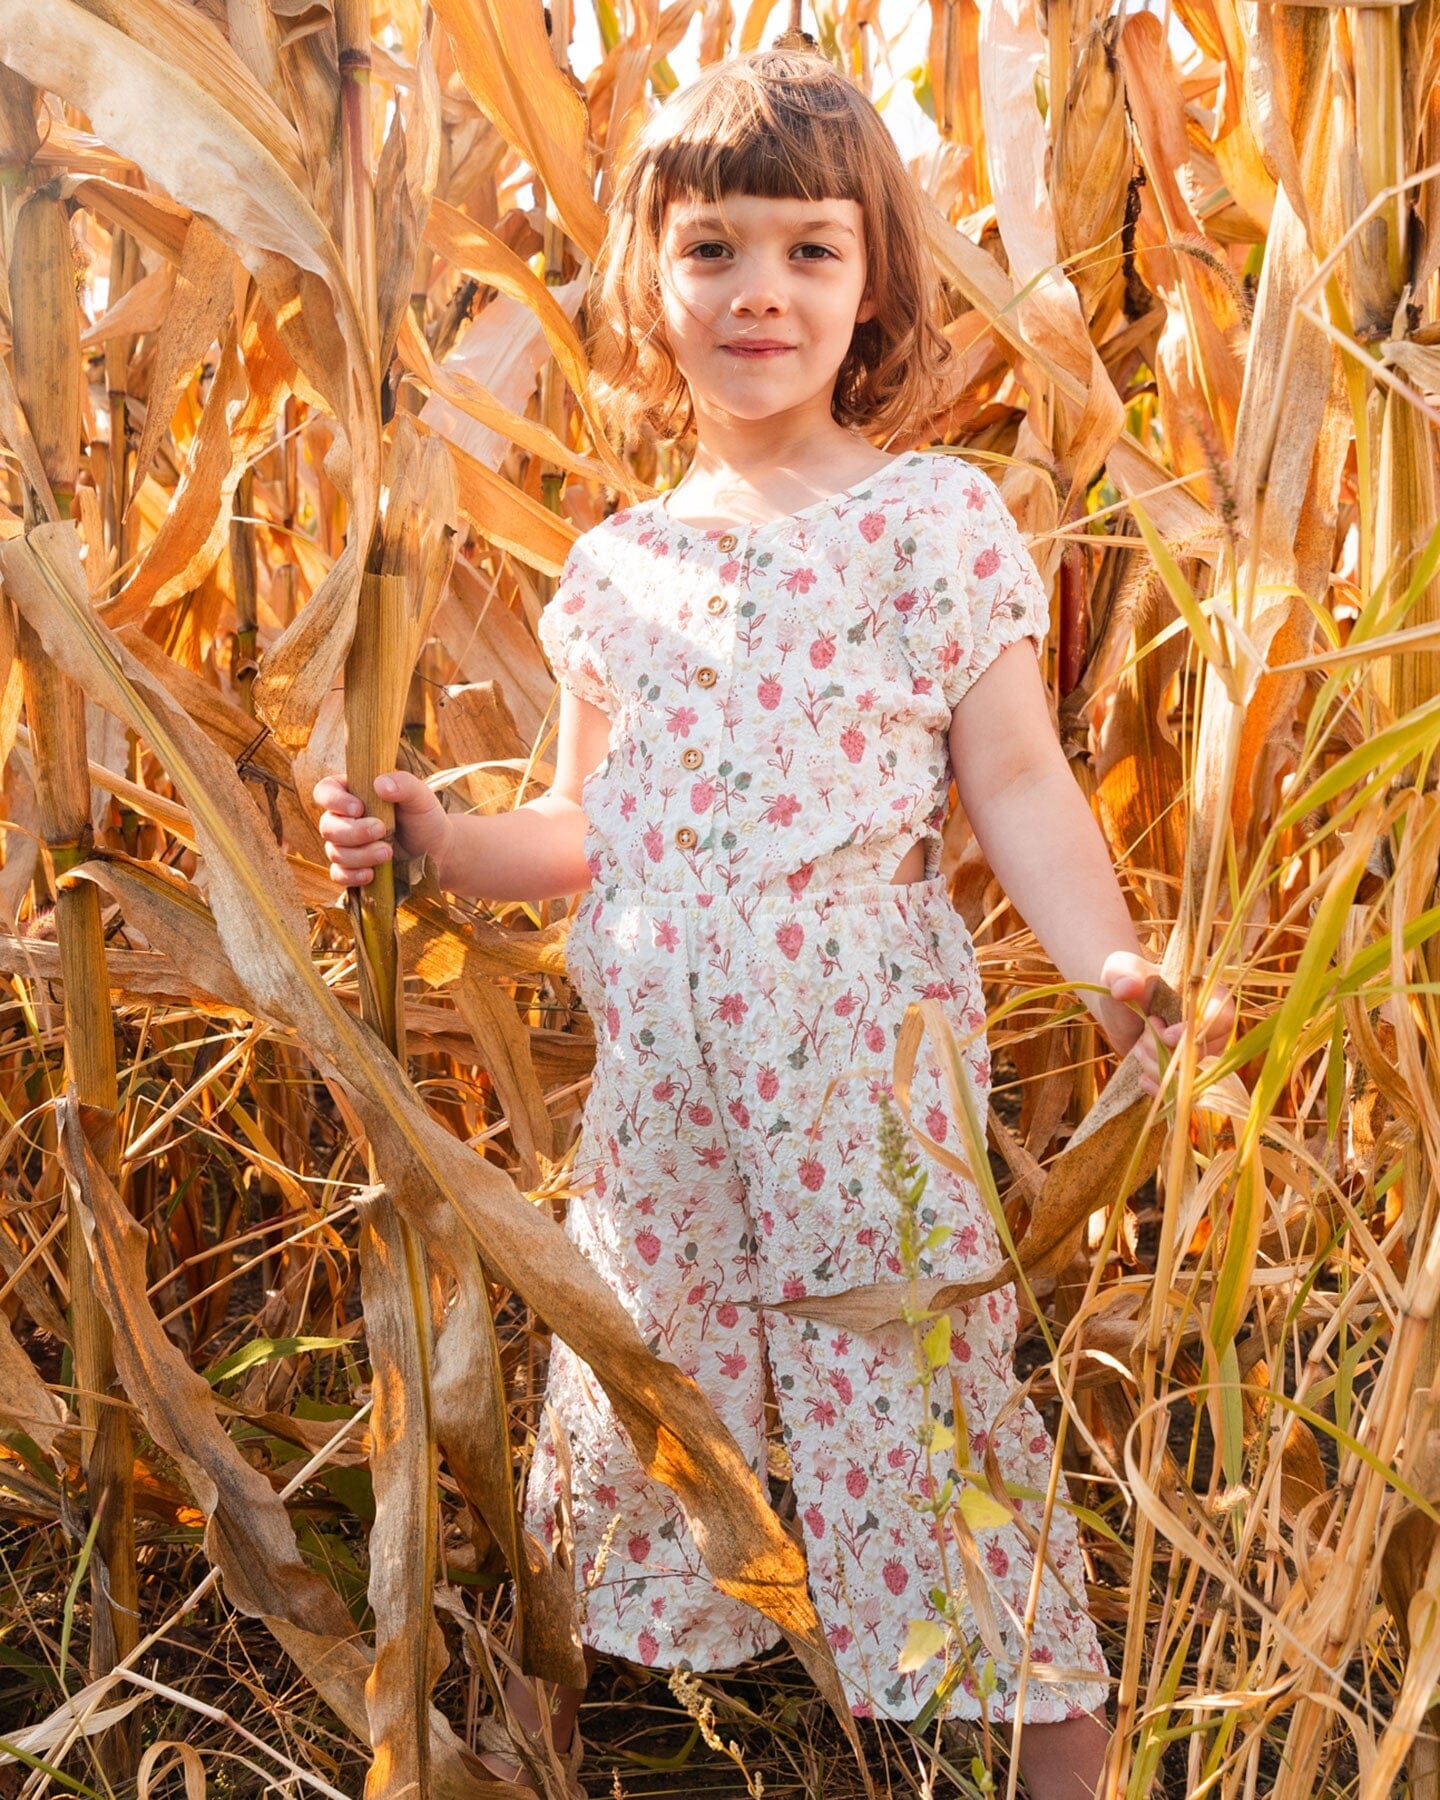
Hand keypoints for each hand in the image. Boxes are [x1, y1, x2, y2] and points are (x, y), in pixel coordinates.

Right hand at [313, 770, 451, 889]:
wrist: (437, 850)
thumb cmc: (425, 818)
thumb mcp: (420, 797)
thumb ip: (403, 784)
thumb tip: (379, 785)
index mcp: (354, 794)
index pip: (325, 791)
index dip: (334, 800)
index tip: (358, 808)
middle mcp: (344, 819)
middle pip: (328, 826)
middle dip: (353, 831)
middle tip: (381, 830)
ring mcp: (347, 846)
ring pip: (334, 852)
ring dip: (360, 854)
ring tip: (388, 852)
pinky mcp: (353, 869)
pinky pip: (339, 875)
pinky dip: (352, 875)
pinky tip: (371, 874)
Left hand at [1099, 951, 1235, 1098]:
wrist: (1120, 1008)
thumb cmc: (1124, 981)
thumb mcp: (1119, 971)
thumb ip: (1122, 975)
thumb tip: (1127, 988)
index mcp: (1209, 994)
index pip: (1222, 1017)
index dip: (1197, 1031)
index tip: (1166, 1035)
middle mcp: (1214, 1027)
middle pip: (1203, 1053)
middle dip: (1165, 1052)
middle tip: (1142, 1039)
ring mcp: (1204, 1052)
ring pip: (1190, 1076)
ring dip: (1158, 1068)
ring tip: (1139, 1049)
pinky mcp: (1189, 1072)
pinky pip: (1183, 1091)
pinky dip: (1160, 1088)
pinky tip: (1142, 1078)